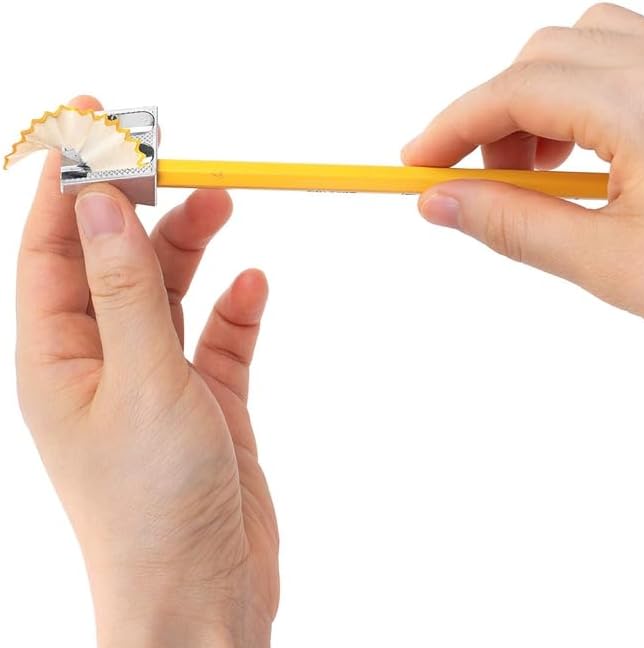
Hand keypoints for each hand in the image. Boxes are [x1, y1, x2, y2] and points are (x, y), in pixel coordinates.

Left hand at [16, 96, 278, 646]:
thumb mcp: (140, 386)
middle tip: (183, 162)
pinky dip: (235, 308)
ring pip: (170, 294)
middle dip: (145, 209)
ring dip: (194, 248)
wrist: (204, 596)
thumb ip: (129, 294)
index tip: (95, 122)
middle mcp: (101, 366)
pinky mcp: (208, 407)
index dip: (69, 184)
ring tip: (226, 204)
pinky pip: (219, 339)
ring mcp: (157, 385)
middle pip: (116, 263)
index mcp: (56, 361)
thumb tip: (104, 209)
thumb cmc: (152, 508)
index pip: (50, 251)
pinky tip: (253, 285)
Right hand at [404, 3, 643, 409]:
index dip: (451, 127)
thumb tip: (439, 202)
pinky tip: (597, 146)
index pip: (514, 92)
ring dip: (544, 97)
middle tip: (485, 184)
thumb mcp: (606, 263)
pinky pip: (637, 53)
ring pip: (588, 44)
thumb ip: (512, 224)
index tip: (417, 164)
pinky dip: (593, 89)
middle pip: (544, 57)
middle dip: (495, 115)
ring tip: (544, 172)